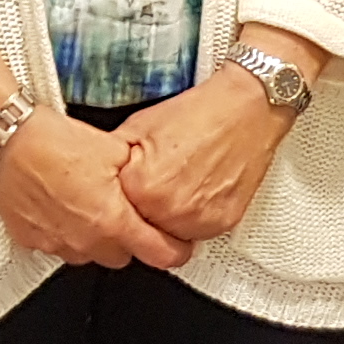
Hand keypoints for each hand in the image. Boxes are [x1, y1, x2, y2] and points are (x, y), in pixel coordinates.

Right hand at [0, 107, 192, 269]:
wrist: (8, 140)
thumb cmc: (54, 141)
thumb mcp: (114, 149)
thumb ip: (139, 175)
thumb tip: (156, 181)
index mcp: (113, 220)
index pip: (160, 254)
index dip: (176, 250)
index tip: (179, 245)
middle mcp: (87, 240)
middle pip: (123, 257)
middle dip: (129, 240)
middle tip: (125, 213)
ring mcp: (58, 244)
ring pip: (89, 255)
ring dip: (95, 238)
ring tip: (89, 206)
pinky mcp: (32, 241)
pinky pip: (59, 247)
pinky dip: (65, 233)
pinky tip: (62, 208)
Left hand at [115, 65, 299, 244]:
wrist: (248, 108)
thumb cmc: (199, 113)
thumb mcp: (139, 126)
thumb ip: (113, 157)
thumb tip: (95, 172)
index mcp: (143, 187)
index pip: (115, 210)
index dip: (120, 193)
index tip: (129, 183)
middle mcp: (170, 209)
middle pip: (141, 226)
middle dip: (143, 208)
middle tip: (156, 180)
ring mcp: (199, 220)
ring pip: (169, 234)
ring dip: (167, 217)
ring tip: (178, 183)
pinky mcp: (223, 223)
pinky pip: (197, 233)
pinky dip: (193, 217)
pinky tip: (197, 189)